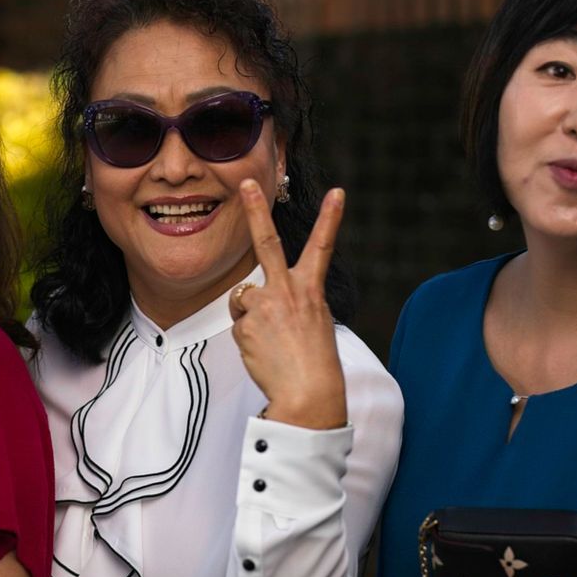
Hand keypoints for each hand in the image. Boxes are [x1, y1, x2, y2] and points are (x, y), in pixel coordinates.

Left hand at [229, 182, 347, 429]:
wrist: (308, 392)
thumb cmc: (313, 363)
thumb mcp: (312, 323)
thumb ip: (289, 302)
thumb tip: (254, 297)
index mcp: (311, 290)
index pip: (322, 247)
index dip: (331, 218)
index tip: (337, 192)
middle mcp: (288, 290)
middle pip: (267, 242)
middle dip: (256, 210)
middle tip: (245, 183)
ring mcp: (265, 305)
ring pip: (244, 299)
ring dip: (250, 316)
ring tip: (271, 341)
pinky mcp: (246, 323)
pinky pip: (239, 325)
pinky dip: (247, 338)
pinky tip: (264, 352)